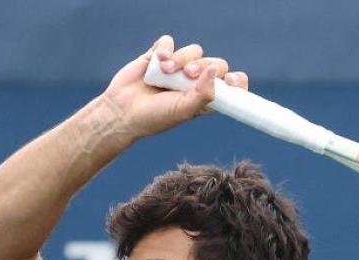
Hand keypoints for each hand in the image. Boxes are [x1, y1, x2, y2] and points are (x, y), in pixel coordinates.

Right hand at [102, 34, 248, 140]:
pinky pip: (170, 42)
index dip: (236, 81)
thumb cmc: (154, 118)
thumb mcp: (183, 111)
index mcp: (205, 98)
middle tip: (190, 75)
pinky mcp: (160, 56)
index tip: (231, 80)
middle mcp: (195, 82)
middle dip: (204, 66)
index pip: (230, 87)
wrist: (122, 111)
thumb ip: (203, 94)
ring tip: (165, 71)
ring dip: (181, 59)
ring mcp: (178, 68)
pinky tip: (157, 61)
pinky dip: (165, 49)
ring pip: (194, 51)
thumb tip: (215, 72)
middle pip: (215, 63)